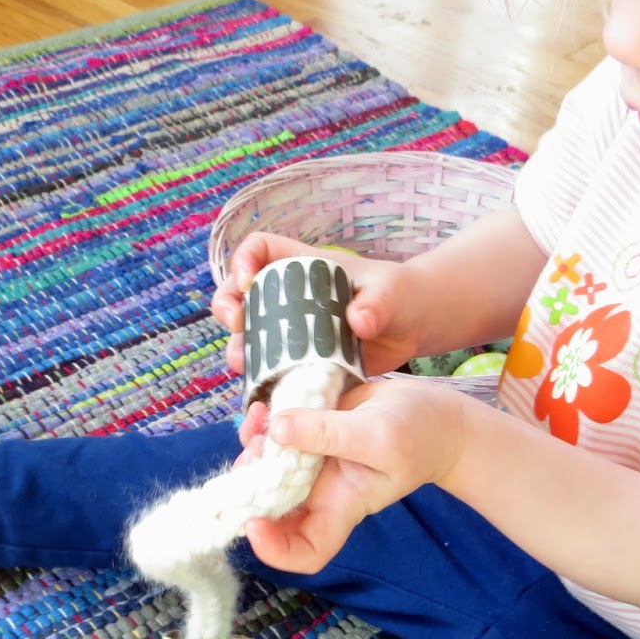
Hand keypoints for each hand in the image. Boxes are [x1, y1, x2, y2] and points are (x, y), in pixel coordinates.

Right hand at [210, 233, 427, 377]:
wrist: (411, 327)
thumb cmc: (399, 295)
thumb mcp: (391, 293)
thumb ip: (377, 302)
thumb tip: (359, 320)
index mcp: (305, 267)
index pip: (261, 249)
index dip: (244, 259)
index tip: (248, 281)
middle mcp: (290, 296)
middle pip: (241, 293)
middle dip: (228, 305)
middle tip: (236, 322)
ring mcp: (292, 329)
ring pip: (250, 335)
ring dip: (239, 347)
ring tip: (241, 362)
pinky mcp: (301, 359)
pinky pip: (271, 367)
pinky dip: (262, 377)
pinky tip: (261, 388)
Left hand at [237, 377, 466, 573]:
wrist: (434, 414)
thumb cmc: (418, 437)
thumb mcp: (379, 436)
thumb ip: (330, 433)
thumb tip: (278, 429)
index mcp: (341, 506)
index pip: (307, 551)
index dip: (276, 549)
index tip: (254, 523)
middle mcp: (320, 491)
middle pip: (272, 509)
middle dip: (250, 486)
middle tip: (251, 454)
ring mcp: (312, 463)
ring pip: (265, 469)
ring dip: (252, 449)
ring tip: (257, 421)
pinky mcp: (310, 434)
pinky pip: (274, 437)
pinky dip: (262, 424)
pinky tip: (263, 407)